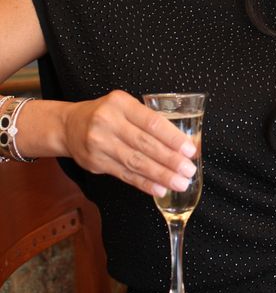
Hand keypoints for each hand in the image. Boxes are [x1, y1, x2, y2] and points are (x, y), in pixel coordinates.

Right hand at [62, 90, 196, 196]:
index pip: (152, 122)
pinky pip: (124, 175)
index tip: (190, 150)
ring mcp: (99, 144)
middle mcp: (108, 122)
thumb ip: (149, 119)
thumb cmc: (108, 113)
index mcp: (121, 103)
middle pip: (145, 144)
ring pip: (136, 162)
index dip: (172, 138)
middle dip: (170, 159)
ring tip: (180, 183)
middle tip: (189, 170)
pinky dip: (144, 184)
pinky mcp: (95, 163)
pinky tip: (159, 189)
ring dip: (160, 175)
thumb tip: (183, 142)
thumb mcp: (126, 105)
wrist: (69, 126)